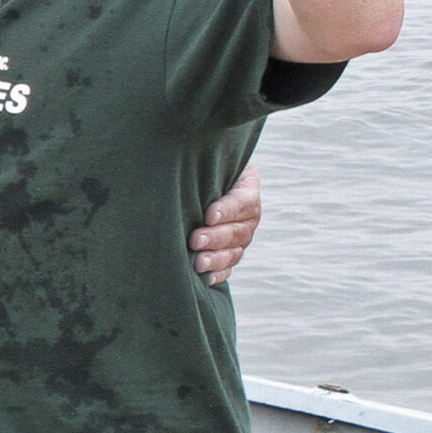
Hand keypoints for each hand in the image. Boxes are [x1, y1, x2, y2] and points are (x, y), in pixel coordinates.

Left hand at [188, 161, 259, 283]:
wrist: (200, 177)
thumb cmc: (200, 164)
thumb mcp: (208, 158)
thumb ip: (203, 160)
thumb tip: (183, 154)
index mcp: (246, 189)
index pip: (242, 201)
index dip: (227, 209)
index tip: (208, 215)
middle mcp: (248, 216)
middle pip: (238, 230)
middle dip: (216, 237)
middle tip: (194, 239)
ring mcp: (241, 237)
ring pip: (234, 251)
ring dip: (216, 258)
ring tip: (197, 262)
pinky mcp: (230, 253)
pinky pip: (228, 267)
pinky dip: (218, 273)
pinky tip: (204, 277)